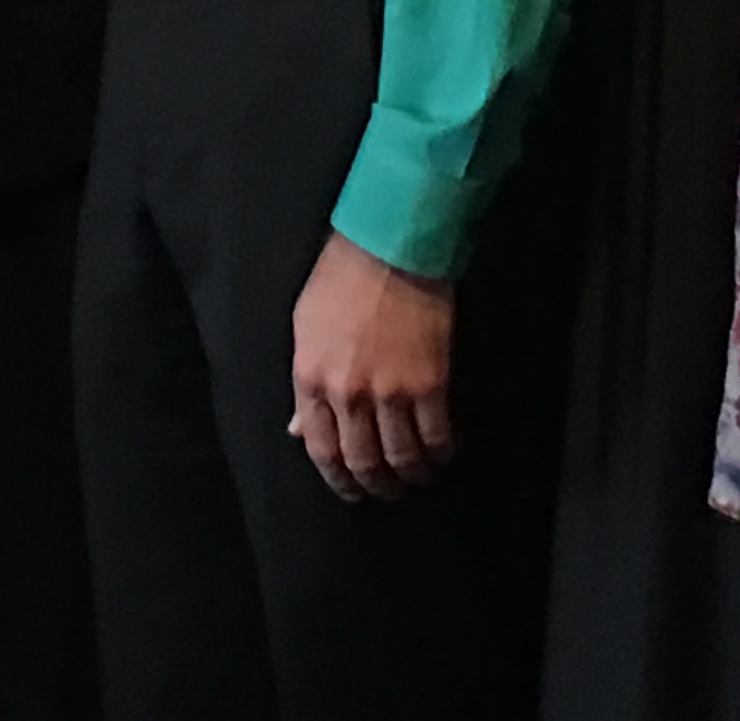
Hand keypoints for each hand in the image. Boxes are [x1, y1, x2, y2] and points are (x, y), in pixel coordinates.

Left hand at [287, 231, 456, 502]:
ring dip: (411, 475)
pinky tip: (442, 452)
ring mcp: (389, 392)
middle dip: (377, 485)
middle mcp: (347, 395)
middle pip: (362, 462)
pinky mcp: (429, 384)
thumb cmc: (341, 279)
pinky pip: (435, 436)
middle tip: (388, 491)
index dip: (338, 479)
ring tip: (418, 475)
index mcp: (310, 380)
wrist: (389, 247)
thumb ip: (303, 385)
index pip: (321, 450)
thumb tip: (297, 430)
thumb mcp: (305, 329)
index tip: (352, 490)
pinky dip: (440, 452)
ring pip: (401, 457)